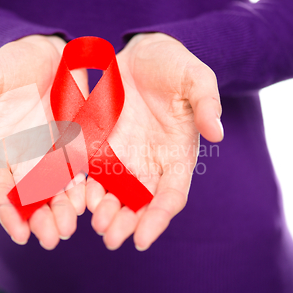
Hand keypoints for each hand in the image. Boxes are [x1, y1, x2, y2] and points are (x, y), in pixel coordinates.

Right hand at [0, 35, 87, 249]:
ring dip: (63, 212)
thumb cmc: (12, 63)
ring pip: (56, 192)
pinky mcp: (74, 146)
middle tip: (53, 238)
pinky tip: (90, 201)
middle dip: (40, 220)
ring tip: (71, 228)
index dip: (8, 212)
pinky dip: (83, 190)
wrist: (49, 52)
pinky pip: (79, 173)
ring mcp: (50, 154)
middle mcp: (23, 158)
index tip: (20, 234)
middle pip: (30, 198)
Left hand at [86, 33, 222, 250]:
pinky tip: (75, 198)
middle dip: (127, 223)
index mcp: (176, 154)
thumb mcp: (195, 77)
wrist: (141, 54)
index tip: (143, 238)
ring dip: (104, 213)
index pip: (170, 194)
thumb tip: (216, 132)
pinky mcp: (100, 146)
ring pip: (114, 194)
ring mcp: (123, 157)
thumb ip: (207, 102)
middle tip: (111, 238)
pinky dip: (84, 189)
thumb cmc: (173, 65)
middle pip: (140, 203)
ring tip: (94, 224)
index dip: (158, 217)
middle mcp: (150, 163)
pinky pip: (91, 173)